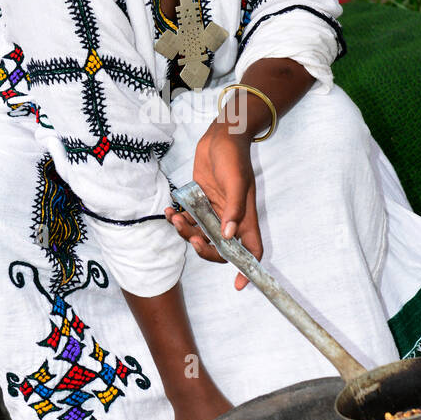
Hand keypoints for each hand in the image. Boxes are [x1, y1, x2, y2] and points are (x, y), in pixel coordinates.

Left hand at [164, 122, 263, 289]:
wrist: (220, 135)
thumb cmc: (233, 156)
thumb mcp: (235, 181)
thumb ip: (232, 209)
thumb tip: (228, 236)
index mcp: (245, 218)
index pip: (252, 250)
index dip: (247, 269)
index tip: (238, 284)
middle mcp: (230, 219)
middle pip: (220, 249)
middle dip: (204, 250)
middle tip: (191, 239)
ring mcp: (213, 211)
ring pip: (199, 235)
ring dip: (185, 232)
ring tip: (175, 217)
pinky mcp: (198, 201)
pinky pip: (187, 218)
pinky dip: (176, 218)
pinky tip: (169, 209)